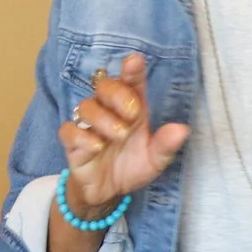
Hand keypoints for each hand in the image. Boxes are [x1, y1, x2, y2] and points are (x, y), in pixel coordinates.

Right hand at [59, 54, 189, 216]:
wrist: (108, 191)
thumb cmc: (132, 166)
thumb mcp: (155, 160)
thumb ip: (166, 145)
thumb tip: (182, 130)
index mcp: (131, 108)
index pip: (130, 82)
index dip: (131, 70)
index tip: (135, 60)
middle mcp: (108, 111)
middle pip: (104, 86)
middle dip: (118, 94)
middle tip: (133, 114)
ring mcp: (88, 125)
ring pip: (86, 106)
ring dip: (104, 119)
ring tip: (119, 136)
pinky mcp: (72, 142)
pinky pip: (68, 130)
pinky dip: (82, 136)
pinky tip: (96, 146)